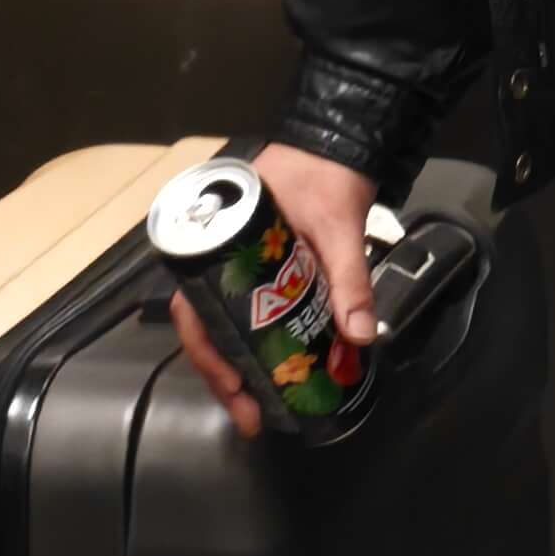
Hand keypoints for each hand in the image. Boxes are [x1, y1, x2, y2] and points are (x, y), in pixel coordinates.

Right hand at [166, 142, 380, 438]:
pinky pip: (250, 310)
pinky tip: (275, 368)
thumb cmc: (325, 176)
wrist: (339, 141)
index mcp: (214, 243)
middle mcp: (216, 258)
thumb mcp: (337, 227)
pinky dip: (259, 341)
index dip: (208, 356)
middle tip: (249, 414)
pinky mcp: (262, 269)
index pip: (194, 310)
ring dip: (240, 363)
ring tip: (259, 404)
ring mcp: (238, 264)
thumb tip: (360, 337)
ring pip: (226, 322)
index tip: (233, 390)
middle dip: (224, 374)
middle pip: (207, 326)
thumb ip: (348, 279)